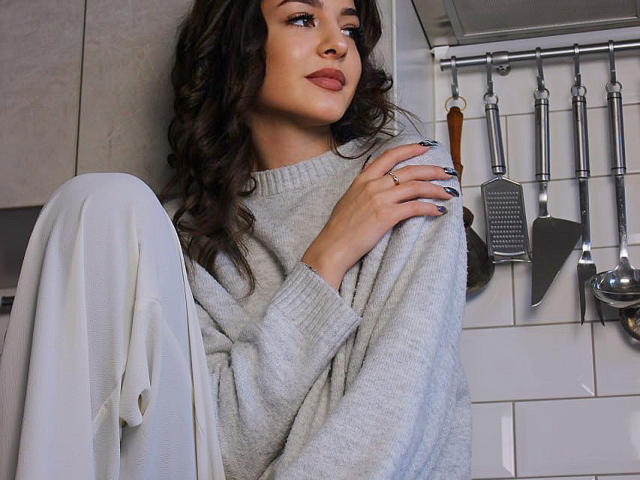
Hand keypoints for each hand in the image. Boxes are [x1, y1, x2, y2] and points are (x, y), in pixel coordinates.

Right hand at [302, 141, 456, 288]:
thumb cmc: (339, 228)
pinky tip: (439, 210)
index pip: (390, 156)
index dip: (410, 149)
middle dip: (433, 170)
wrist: (332, 246)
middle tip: (447, 173)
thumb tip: (379, 185)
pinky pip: (415, 207)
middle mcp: (373, 185)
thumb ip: (365, 188)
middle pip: (410, 170)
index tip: (425, 147)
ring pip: (416, 186)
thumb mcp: (349, 198)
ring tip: (448, 192)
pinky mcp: (386, 216)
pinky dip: (430, 207)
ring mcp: (380, 199)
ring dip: (436, 189)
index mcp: (363, 178)